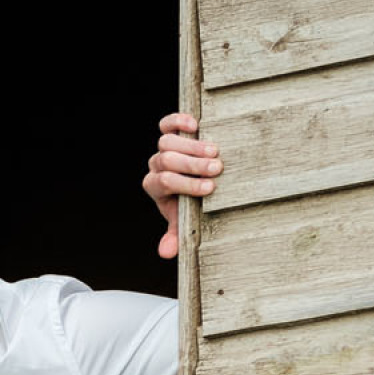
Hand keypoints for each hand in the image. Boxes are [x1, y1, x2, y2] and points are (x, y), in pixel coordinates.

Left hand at [143, 112, 221, 258]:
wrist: (192, 181)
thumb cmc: (189, 204)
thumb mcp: (183, 222)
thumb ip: (175, 236)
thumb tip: (166, 252)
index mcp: (155, 187)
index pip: (165, 183)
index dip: (187, 185)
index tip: (210, 188)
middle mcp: (156, 166)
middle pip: (167, 160)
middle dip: (193, 165)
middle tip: (218, 168)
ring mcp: (161, 148)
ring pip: (168, 141)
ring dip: (193, 146)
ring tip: (215, 152)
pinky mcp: (169, 131)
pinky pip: (167, 124)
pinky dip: (179, 121)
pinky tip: (195, 124)